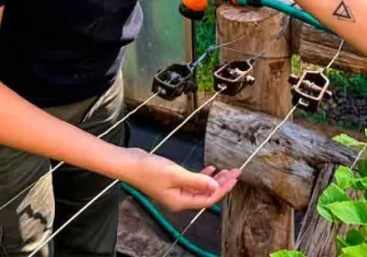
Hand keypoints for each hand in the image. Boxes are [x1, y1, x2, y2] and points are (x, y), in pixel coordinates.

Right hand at [122, 151, 239, 210]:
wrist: (130, 163)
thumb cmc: (150, 170)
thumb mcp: (177, 174)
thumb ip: (198, 181)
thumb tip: (215, 187)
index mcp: (180, 202)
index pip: (208, 199)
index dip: (223, 189)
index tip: (235, 178)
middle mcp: (179, 200)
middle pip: (206, 194)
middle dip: (222, 184)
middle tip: (236, 172)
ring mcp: (175, 192)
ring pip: (200, 187)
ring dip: (213, 179)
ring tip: (227, 171)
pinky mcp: (172, 182)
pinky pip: (192, 182)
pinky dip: (202, 175)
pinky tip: (210, 168)